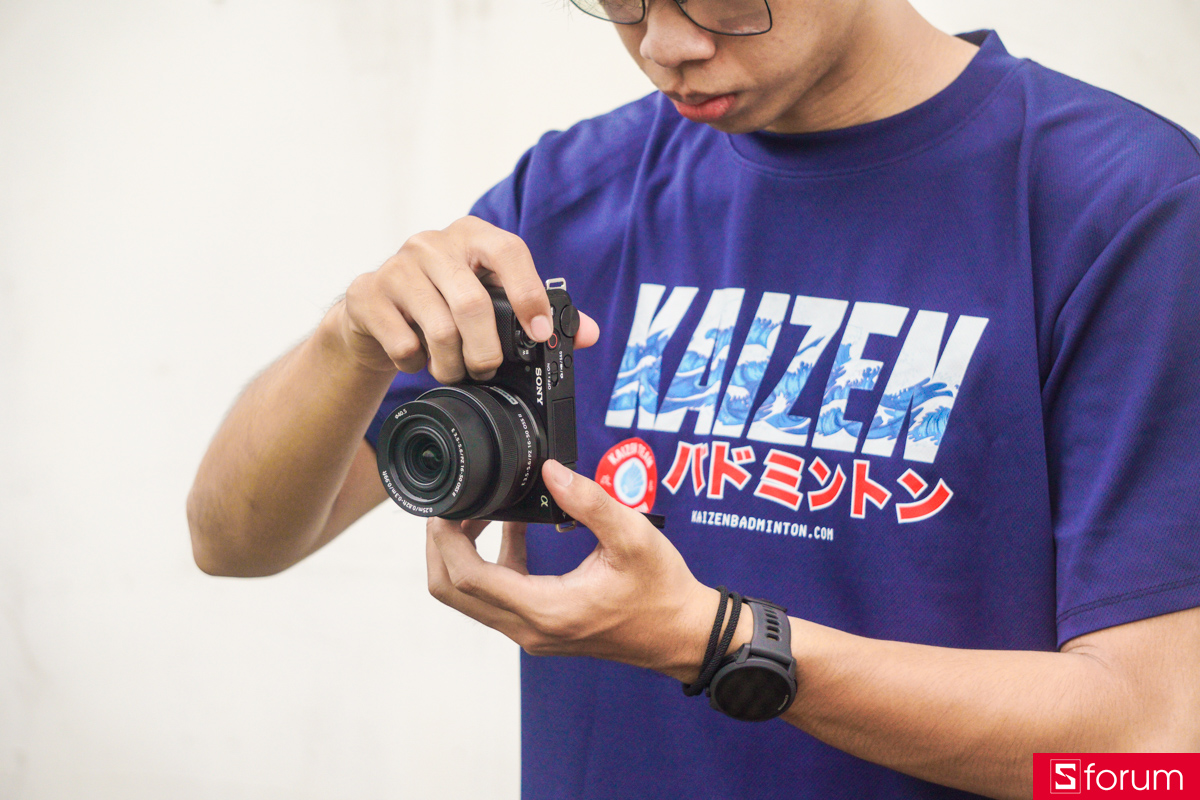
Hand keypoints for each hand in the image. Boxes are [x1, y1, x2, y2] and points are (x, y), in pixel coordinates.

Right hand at [332, 216, 598, 379]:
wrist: (376, 310)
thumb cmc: (444, 301)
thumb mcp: (490, 299)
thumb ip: (539, 313)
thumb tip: (590, 333)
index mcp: (473, 235)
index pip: (509, 251)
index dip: (529, 293)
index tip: (539, 332)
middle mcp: (433, 242)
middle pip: (472, 303)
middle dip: (486, 350)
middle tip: (487, 370)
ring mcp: (397, 265)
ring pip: (439, 328)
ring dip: (452, 364)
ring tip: (454, 371)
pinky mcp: (368, 293)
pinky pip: (403, 342)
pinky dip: (416, 362)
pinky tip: (417, 358)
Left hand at [426, 460, 749, 681]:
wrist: (680, 633)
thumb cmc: (661, 590)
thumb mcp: (633, 536)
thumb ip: (589, 501)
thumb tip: (551, 469)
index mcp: (546, 610)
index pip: (468, 579)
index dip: (447, 539)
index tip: (448, 505)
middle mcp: (529, 628)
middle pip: (453, 592)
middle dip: (443, 546)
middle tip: (456, 505)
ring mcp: (531, 632)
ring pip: (470, 596)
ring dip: (465, 552)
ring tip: (483, 509)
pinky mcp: (538, 626)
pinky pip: (496, 596)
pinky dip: (491, 562)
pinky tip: (513, 527)